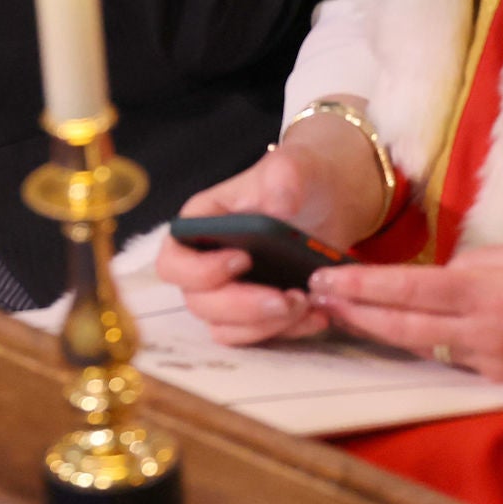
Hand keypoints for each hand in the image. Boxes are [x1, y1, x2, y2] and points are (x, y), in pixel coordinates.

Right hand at [158, 149, 342, 344]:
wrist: (329, 199)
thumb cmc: (299, 177)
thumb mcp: (292, 167)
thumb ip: (283, 178)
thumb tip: (277, 208)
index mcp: (200, 225)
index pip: (173, 262)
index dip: (199, 271)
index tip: (244, 260)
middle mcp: (206, 263)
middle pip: (199, 303)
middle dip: (243, 307)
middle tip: (286, 298)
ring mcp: (230, 291)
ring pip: (225, 329)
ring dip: (265, 326)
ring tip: (306, 305)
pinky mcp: (257, 312)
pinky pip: (258, 337)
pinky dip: (286, 333)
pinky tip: (318, 315)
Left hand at [305, 243, 502, 390]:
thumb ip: (482, 261)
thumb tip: (444, 273)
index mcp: (494, 293)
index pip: (411, 291)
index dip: (364, 287)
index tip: (327, 277)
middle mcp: (486, 334)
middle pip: (403, 328)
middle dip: (354, 313)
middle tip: (315, 297)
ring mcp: (494, 363)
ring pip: (421, 347)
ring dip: (379, 330)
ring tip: (341, 311)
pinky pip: (449, 359)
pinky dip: (417, 343)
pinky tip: (394, 330)